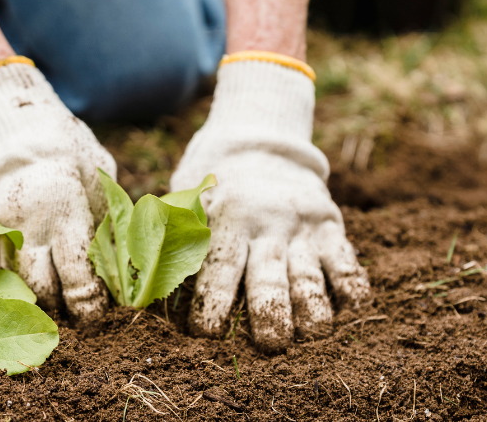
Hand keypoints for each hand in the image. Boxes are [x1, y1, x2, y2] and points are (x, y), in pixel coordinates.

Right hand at [0, 61, 113, 322]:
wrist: (19, 125)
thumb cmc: (71, 152)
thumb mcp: (100, 181)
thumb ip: (105, 224)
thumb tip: (118, 272)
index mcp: (64, 210)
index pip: (76, 276)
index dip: (88, 303)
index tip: (97, 313)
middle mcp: (27, 223)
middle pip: (40, 288)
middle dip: (60, 307)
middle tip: (76, 314)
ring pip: (16, 282)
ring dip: (37, 296)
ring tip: (57, 300)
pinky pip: (1, 266)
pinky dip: (18, 275)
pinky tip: (35, 272)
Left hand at [171, 59, 368, 351]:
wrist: (260, 142)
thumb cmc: (211, 185)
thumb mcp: (186, 198)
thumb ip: (168, 236)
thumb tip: (135, 284)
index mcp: (224, 217)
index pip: (218, 264)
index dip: (212, 300)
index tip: (205, 332)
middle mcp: (265, 223)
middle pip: (268, 274)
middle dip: (269, 312)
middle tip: (270, 345)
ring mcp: (301, 225)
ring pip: (309, 273)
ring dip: (312, 307)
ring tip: (312, 333)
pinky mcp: (330, 226)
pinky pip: (346, 259)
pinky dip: (351, 283)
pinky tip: (350, 306)